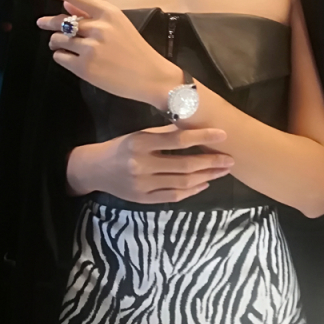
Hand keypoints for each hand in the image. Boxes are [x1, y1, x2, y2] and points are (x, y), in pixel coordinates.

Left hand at [31, 0, 169, 101]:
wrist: (151, 77)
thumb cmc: (136, 50)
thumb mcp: (118, 24)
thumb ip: (91, 13)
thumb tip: (66, 3)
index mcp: (108, 12)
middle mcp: (98, 27)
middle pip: (60, 20)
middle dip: (47, 22)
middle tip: (41, 23)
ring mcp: (90, 48)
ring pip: (57, 40)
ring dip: (56, 43)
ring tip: (62, 46)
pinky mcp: (85, 68)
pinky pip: (60, 58)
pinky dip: (62, 57)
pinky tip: (71, 59)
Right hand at [66, 124, 233, 202]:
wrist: (94, 169)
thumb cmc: (121, 146)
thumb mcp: (140, 133)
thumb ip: (165, 132)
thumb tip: (195, 124)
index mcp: (141, 142)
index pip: (178, 139)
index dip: (202, 137)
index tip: (223, 135)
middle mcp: (141, 164)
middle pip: (184, 165)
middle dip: (211, 162)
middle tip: (230, 159)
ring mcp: (142, 185)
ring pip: (182, 182)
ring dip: (207, 176)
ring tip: (222, 171)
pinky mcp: (143, 200)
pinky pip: (173, 196)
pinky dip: (191, 190)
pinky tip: (205, 183)